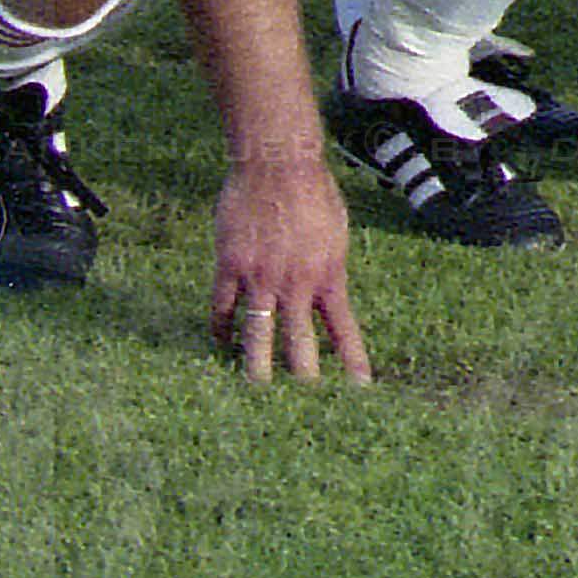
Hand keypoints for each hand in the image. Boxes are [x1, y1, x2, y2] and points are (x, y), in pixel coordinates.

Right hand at [207, 158, 368, 385]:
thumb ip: (327, 271)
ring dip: (255, 369)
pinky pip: (221, 309)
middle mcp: (296, 283)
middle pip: (298, 344)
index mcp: (328, 275)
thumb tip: (324, 300)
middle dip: (302, 380)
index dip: (351, 362)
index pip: (343, 329)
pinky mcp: (230, 267)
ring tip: (255, 396)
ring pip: (256, 336)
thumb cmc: (314, 193)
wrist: (279, 163)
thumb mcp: (336, 234)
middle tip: (304, 415)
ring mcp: (260, 277)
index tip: (359, 392)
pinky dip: (220, 330)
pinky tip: (218, 345)